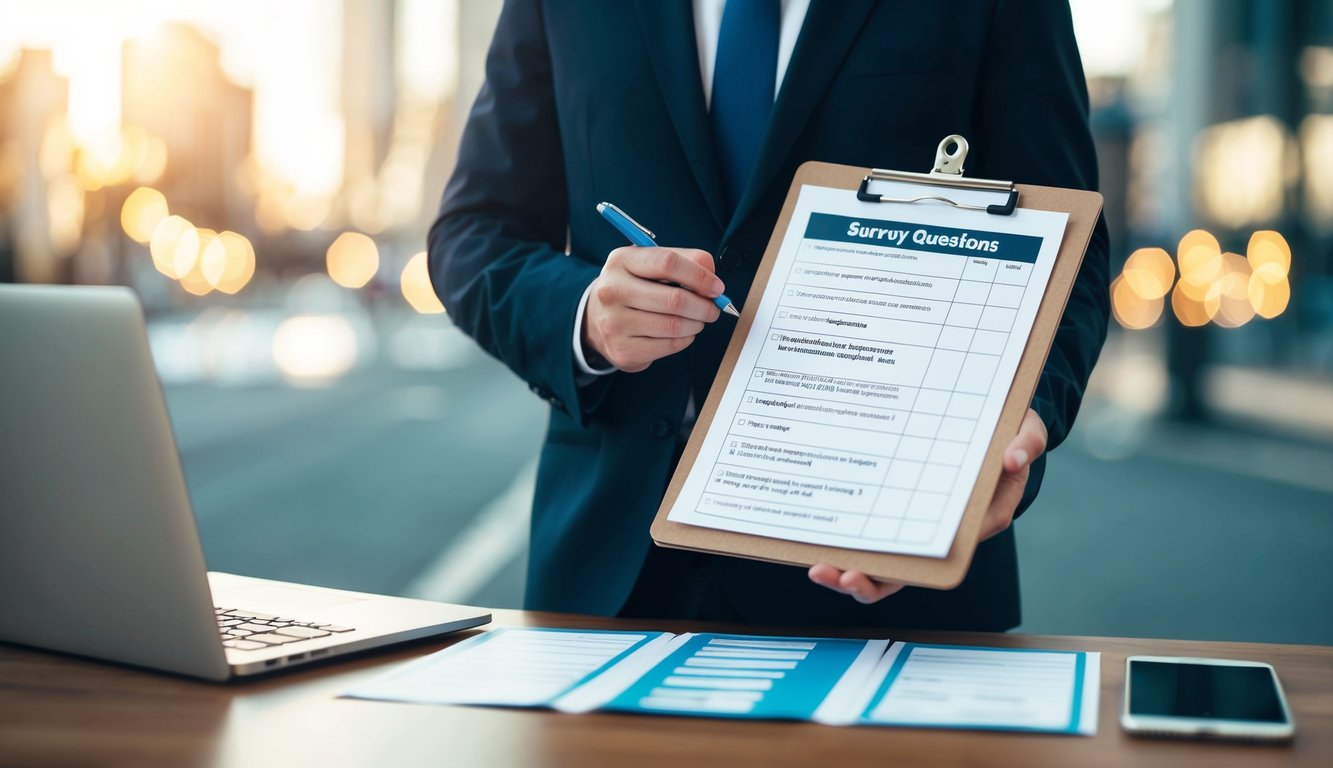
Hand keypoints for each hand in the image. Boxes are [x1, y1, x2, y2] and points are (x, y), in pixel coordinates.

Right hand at [582, 246, 723, 371]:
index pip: (667, 262)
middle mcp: (612, 290)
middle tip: (713, 308)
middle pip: (674, 299)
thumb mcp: (649, 265)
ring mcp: (614, 322)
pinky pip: (669, 345)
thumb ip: (683, 260)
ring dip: (696, 324)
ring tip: (698, 320)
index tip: (716, 287)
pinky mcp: (623, 349)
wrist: (595, 320)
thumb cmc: (632, 288)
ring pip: (674, 325)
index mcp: (621, 260)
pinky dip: (685, 339)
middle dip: (704, 306)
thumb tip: (711, 272)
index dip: (699, 276)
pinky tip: (682, 333)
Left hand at [807, 408, 1048, 603]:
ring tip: (819, 570)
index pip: (950, 554)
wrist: (993, 422)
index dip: (918, 567)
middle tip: (838, 575)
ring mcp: (920, 525)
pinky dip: (847, 543)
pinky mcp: (901, 512)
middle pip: (910, 570)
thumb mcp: (1026, 431)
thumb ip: (1026, 444)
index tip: (887, 569)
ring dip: (852, 572)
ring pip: (887, 563)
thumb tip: (1012, 457)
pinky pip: (875, 536)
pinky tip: (817, 541)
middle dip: (872, 581)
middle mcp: (947, 532)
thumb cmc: (1009, 432)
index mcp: (981, 519)